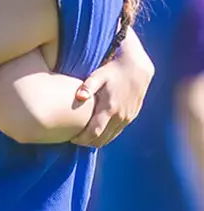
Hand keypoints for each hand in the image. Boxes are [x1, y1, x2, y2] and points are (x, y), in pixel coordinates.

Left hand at [71, 31, 153, 147]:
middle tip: (76, 140)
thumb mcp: (98, 75)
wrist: (137, 68)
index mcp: (110, 108)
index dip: (82, 139)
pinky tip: (98, 131)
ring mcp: (127, 118)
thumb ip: (88, 86)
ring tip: (85, 137)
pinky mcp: (132, 116)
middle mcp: (120, 116)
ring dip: (97, 140)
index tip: (72, 138)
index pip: (94, 132)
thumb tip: (79, 96)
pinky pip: (117, 132)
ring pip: (110, 138)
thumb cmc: (113, 70)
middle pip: (102, 139)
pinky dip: (107, 135)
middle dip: (88, 142)